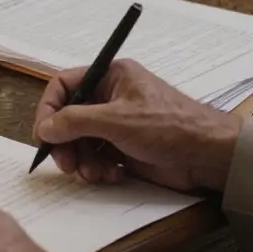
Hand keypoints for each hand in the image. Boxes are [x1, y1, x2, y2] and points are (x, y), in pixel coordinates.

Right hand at [34, 59, 241, 191]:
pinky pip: (98, 158)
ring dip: (83, 161)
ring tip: (95, 173)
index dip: (49, 109)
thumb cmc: (170, 125)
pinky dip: (99, 169)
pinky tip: (113, 175)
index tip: (44, 134)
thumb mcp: (117, 120)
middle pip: (70, 118)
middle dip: (66, 143)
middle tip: (66, 164)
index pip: (65, 85)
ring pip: (82, 142)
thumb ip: (76, 122)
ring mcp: (118, 124)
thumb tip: (45, 128)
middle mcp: (112, 97)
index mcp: (111, 76)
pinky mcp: (126, 148)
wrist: (208, 155)